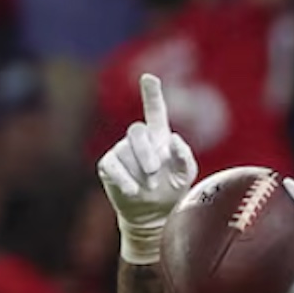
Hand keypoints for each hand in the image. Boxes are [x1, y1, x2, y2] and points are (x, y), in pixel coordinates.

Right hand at [96, 73, 198, 265]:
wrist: (154, 215)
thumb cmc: (172, 191)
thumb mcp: (185, 176)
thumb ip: (184, 158)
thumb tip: (175, 140)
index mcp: (159, 138)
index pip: (154, 111)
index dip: (151, 93)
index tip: (149, 78)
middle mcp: (139, 141)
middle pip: (137, 131)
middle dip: (146, 152)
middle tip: (155, 172)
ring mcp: (121, 151)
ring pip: (126, 149)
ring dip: (141, 169)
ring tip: (150, 186)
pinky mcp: (108, 166)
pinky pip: (113, 166)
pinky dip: (125, 180)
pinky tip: (134, 191)